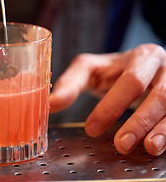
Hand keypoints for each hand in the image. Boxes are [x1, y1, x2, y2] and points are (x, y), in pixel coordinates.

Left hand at [50, 43, 165, 155]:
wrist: (143, 67)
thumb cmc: (114, 70)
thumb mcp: (90, 70)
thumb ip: (71, 84)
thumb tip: (50, 104)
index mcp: (141, 57)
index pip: (130, 81)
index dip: (111, 106)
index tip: (92, 128)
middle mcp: (164, 67)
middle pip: (159, 94)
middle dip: (140, 121)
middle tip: (121, 144)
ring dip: (161, 130)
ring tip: (148, 148)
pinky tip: (158, 146)